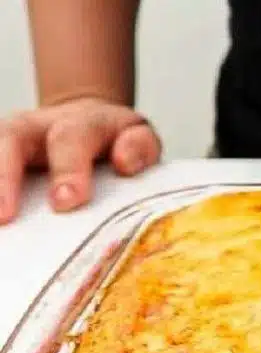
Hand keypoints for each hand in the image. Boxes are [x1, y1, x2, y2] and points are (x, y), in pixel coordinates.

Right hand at [0, 97, 161, 224]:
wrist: (92, 124)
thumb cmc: (118, 142)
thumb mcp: (139, 137)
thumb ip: (140, 147)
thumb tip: (123, 162)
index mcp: (83, 122)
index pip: (72, 137)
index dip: (68, 168)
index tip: (66, 200)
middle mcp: (40, 124)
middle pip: (14, 138)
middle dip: (7, 176)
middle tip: (4, 215)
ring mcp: (13, 136)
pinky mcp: (2, 152)